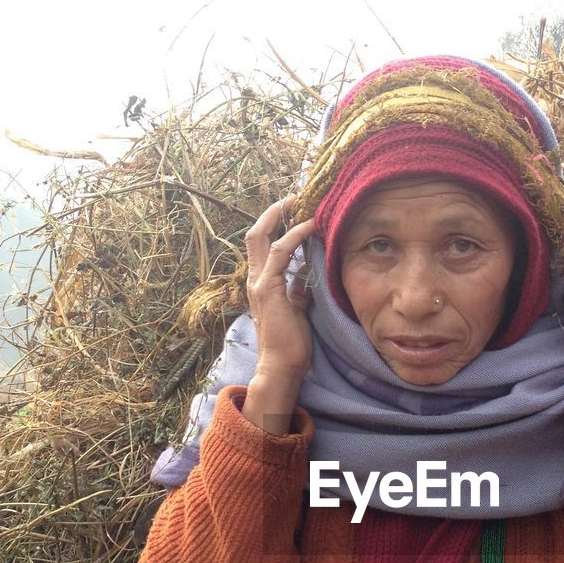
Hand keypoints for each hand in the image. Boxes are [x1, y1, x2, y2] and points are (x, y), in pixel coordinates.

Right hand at [244, 197, 315, 379]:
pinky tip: (309, 226)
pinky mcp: (267, 289)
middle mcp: (254, 279)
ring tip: (301, 202)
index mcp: (261, 283)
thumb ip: (298, 288)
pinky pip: (279, 253)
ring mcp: (258, 283)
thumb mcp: (297, 307)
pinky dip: (293, 236)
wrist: (282, 365)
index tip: (293, 209)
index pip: (262, 245)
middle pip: (255, 234)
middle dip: (273, 212)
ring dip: (282, 217)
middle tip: (294, 197)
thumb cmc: (291, 341)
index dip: (274, 224)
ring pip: (262, 238)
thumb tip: (308, 271)